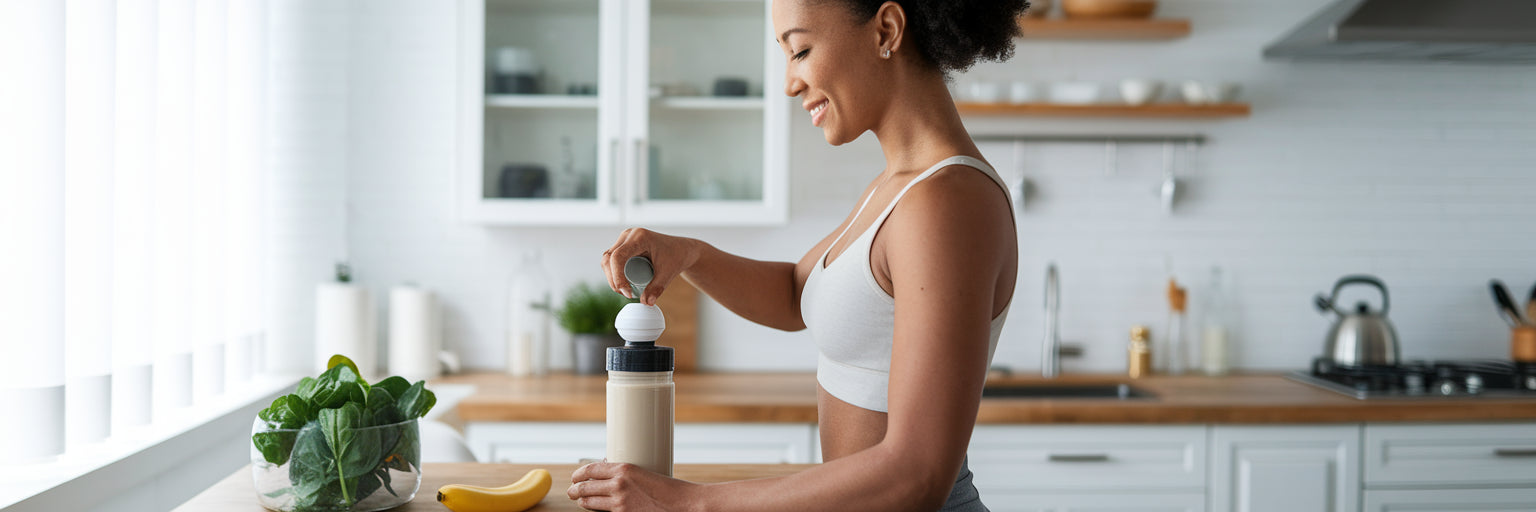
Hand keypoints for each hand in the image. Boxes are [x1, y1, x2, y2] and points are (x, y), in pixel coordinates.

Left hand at [568, 462, 696, 511]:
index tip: (576, 476)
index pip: (591, 469)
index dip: (579, 473)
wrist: (684, 504)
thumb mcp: (645, 474)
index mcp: (625, 468)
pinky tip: (594, 509)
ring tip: (579, 500)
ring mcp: (619, 502)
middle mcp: (618, 483)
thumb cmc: (670, 490)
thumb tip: (612, 476)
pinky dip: (595, 510)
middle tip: (572, 491)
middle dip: (575, 489)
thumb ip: (627, 476)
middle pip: (585, 486)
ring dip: (582, 501)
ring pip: (589, 501)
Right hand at [601, 228, 698, 305]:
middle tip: (627, 295)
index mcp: (639, 237)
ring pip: (608, 259)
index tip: (628, 293)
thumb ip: (657, 288)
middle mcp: (629, 235)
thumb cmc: (677, 257)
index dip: (618, 277)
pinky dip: (614, 273)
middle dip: (613, 279)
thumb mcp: (668, 273)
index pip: (618, 257)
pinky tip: (624, 285)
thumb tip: (646, 303)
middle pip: (609, 258)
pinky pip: (612, 260)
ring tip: (627, 291)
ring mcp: (625, 239)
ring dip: (612, 277)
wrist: (682, 250)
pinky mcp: (624, 245)